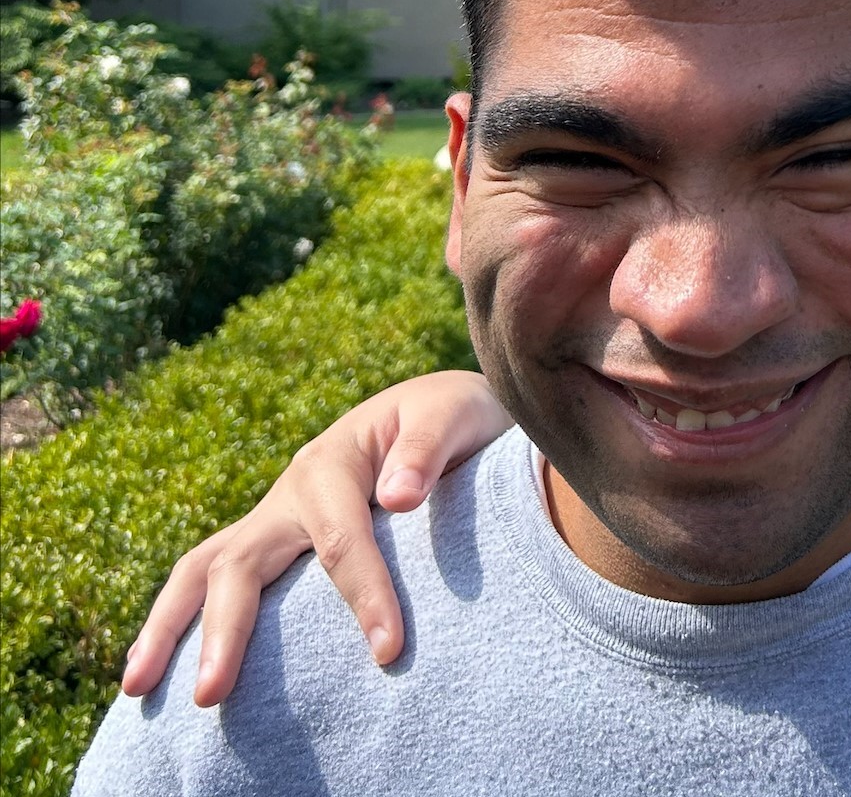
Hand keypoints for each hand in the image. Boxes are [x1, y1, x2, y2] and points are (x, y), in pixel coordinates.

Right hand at [120, 370, 509, 706]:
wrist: (442, 411)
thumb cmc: (453, 417)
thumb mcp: (454, 414)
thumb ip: (428, 450)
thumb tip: (397, 497)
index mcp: (332, 461)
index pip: (342, 540)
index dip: (365, 596)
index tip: (389, 651)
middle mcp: (289, 491)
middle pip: (240, 561)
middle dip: (225, 629)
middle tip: (211, 695)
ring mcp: (273, 517)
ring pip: (204, 570)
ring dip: (169, 627)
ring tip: (138, 691)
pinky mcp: (273, 540)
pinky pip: (218, 580)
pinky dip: (183, 620)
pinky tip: (163, 672)